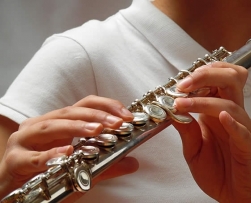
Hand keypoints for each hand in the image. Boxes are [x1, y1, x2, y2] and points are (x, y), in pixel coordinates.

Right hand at [0, 95, 138, 199]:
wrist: (15, 196)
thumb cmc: (47, 177)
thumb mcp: (81, 169)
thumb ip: (106, 165)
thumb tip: (133, 162)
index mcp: (57, 124)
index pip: (83, 105)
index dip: (105, 106)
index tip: (126, 115)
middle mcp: (40, 126)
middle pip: (69, 112)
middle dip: (96, 116)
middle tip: (117, 122)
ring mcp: (24, 141)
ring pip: (51, 126)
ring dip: (76, 127)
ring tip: (98, 130)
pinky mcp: (14, 161)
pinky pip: (31, 157)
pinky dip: (50, 154)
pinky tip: (66, 153)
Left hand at [172, 62, 250, 202]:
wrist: (237, 198)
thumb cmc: (219, 172)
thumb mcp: (193, 150)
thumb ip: (185, 130)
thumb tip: (172, 110)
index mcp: (217, 113)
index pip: (215, 81)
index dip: (197, 76)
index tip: (176, 83)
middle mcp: (231, 115)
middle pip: (229, 79)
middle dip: (205, 75)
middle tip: (183, 84)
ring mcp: (241, 129)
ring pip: (230, 102)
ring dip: (204, 101)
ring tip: (183, 103)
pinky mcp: (249, 146)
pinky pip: (243, 130)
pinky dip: (232, 122)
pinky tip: (222, 117)